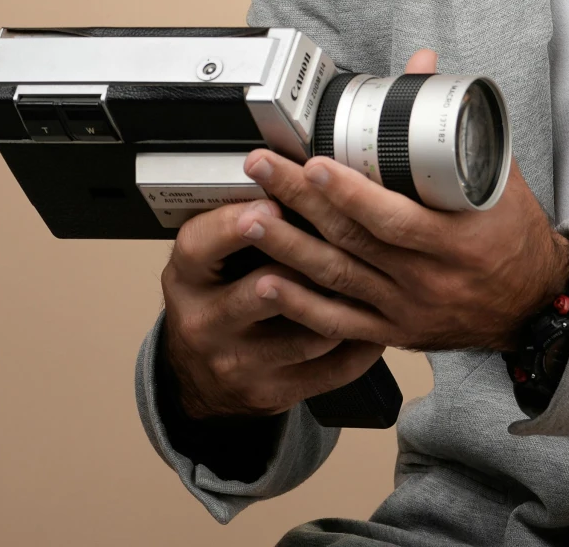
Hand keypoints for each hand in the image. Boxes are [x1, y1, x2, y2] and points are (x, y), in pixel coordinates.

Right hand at [158, 194, 386, 420]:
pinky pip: (328, 369)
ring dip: (345, 304)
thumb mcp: (208, 259)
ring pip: (306, 333)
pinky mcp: (272, 392)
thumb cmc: (217, 297)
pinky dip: (360, 347)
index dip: (240, 222)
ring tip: (379, 278)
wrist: (202, 376)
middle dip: (306, 262)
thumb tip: (295, 175)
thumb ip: (240, 223)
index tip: (272, 200)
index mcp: (188, 278)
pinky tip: (380, 325)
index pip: (203, 244)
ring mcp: (239, 363)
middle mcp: (207, 323)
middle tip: (342, 238)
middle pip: (261, 290)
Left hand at [229, 48, 568, 353]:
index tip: (315, 163)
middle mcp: (427, 280)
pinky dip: (300, 305)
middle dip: (300, 201)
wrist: (533, 305)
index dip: (350, 193)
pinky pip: (338, 323)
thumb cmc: (515, 238)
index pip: (394, 218)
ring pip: (336, 279)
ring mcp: (406, 309)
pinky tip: (267, 283)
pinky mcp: (393, 331)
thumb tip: (424, 66)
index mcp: (456, 241)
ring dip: (288, 248)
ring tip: (250, 216)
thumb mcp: (499, 179)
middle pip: (352, 240)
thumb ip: (456, 123)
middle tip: (263, 168)